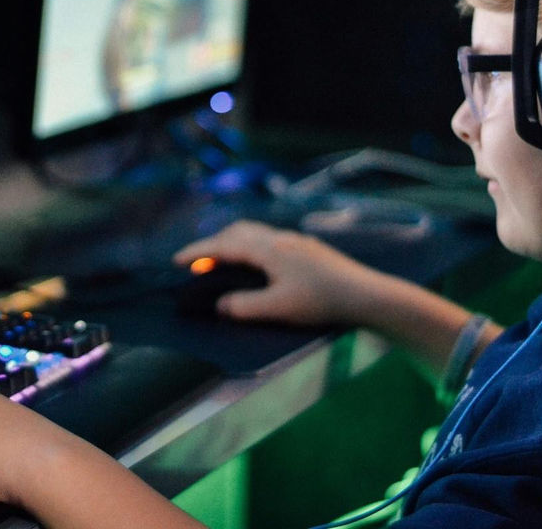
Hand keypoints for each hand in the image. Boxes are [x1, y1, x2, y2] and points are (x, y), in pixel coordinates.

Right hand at [172, 219, 383, 326]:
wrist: (365, 294)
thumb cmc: (321, 301)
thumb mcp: (278, 308)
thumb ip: (244, 307)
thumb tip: (220, 305)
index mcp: (268, 249)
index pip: (224, 245)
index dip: (198, 252)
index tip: (177, 261)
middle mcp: (279, 238)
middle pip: (237, 232)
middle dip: (212, 244)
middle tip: (196, 263)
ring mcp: (295, 241)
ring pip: (254, 234)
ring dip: (232, 244)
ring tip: (221, 261)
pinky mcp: (306, 249)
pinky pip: (267, 240)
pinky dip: (249, 248)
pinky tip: (256, 264)